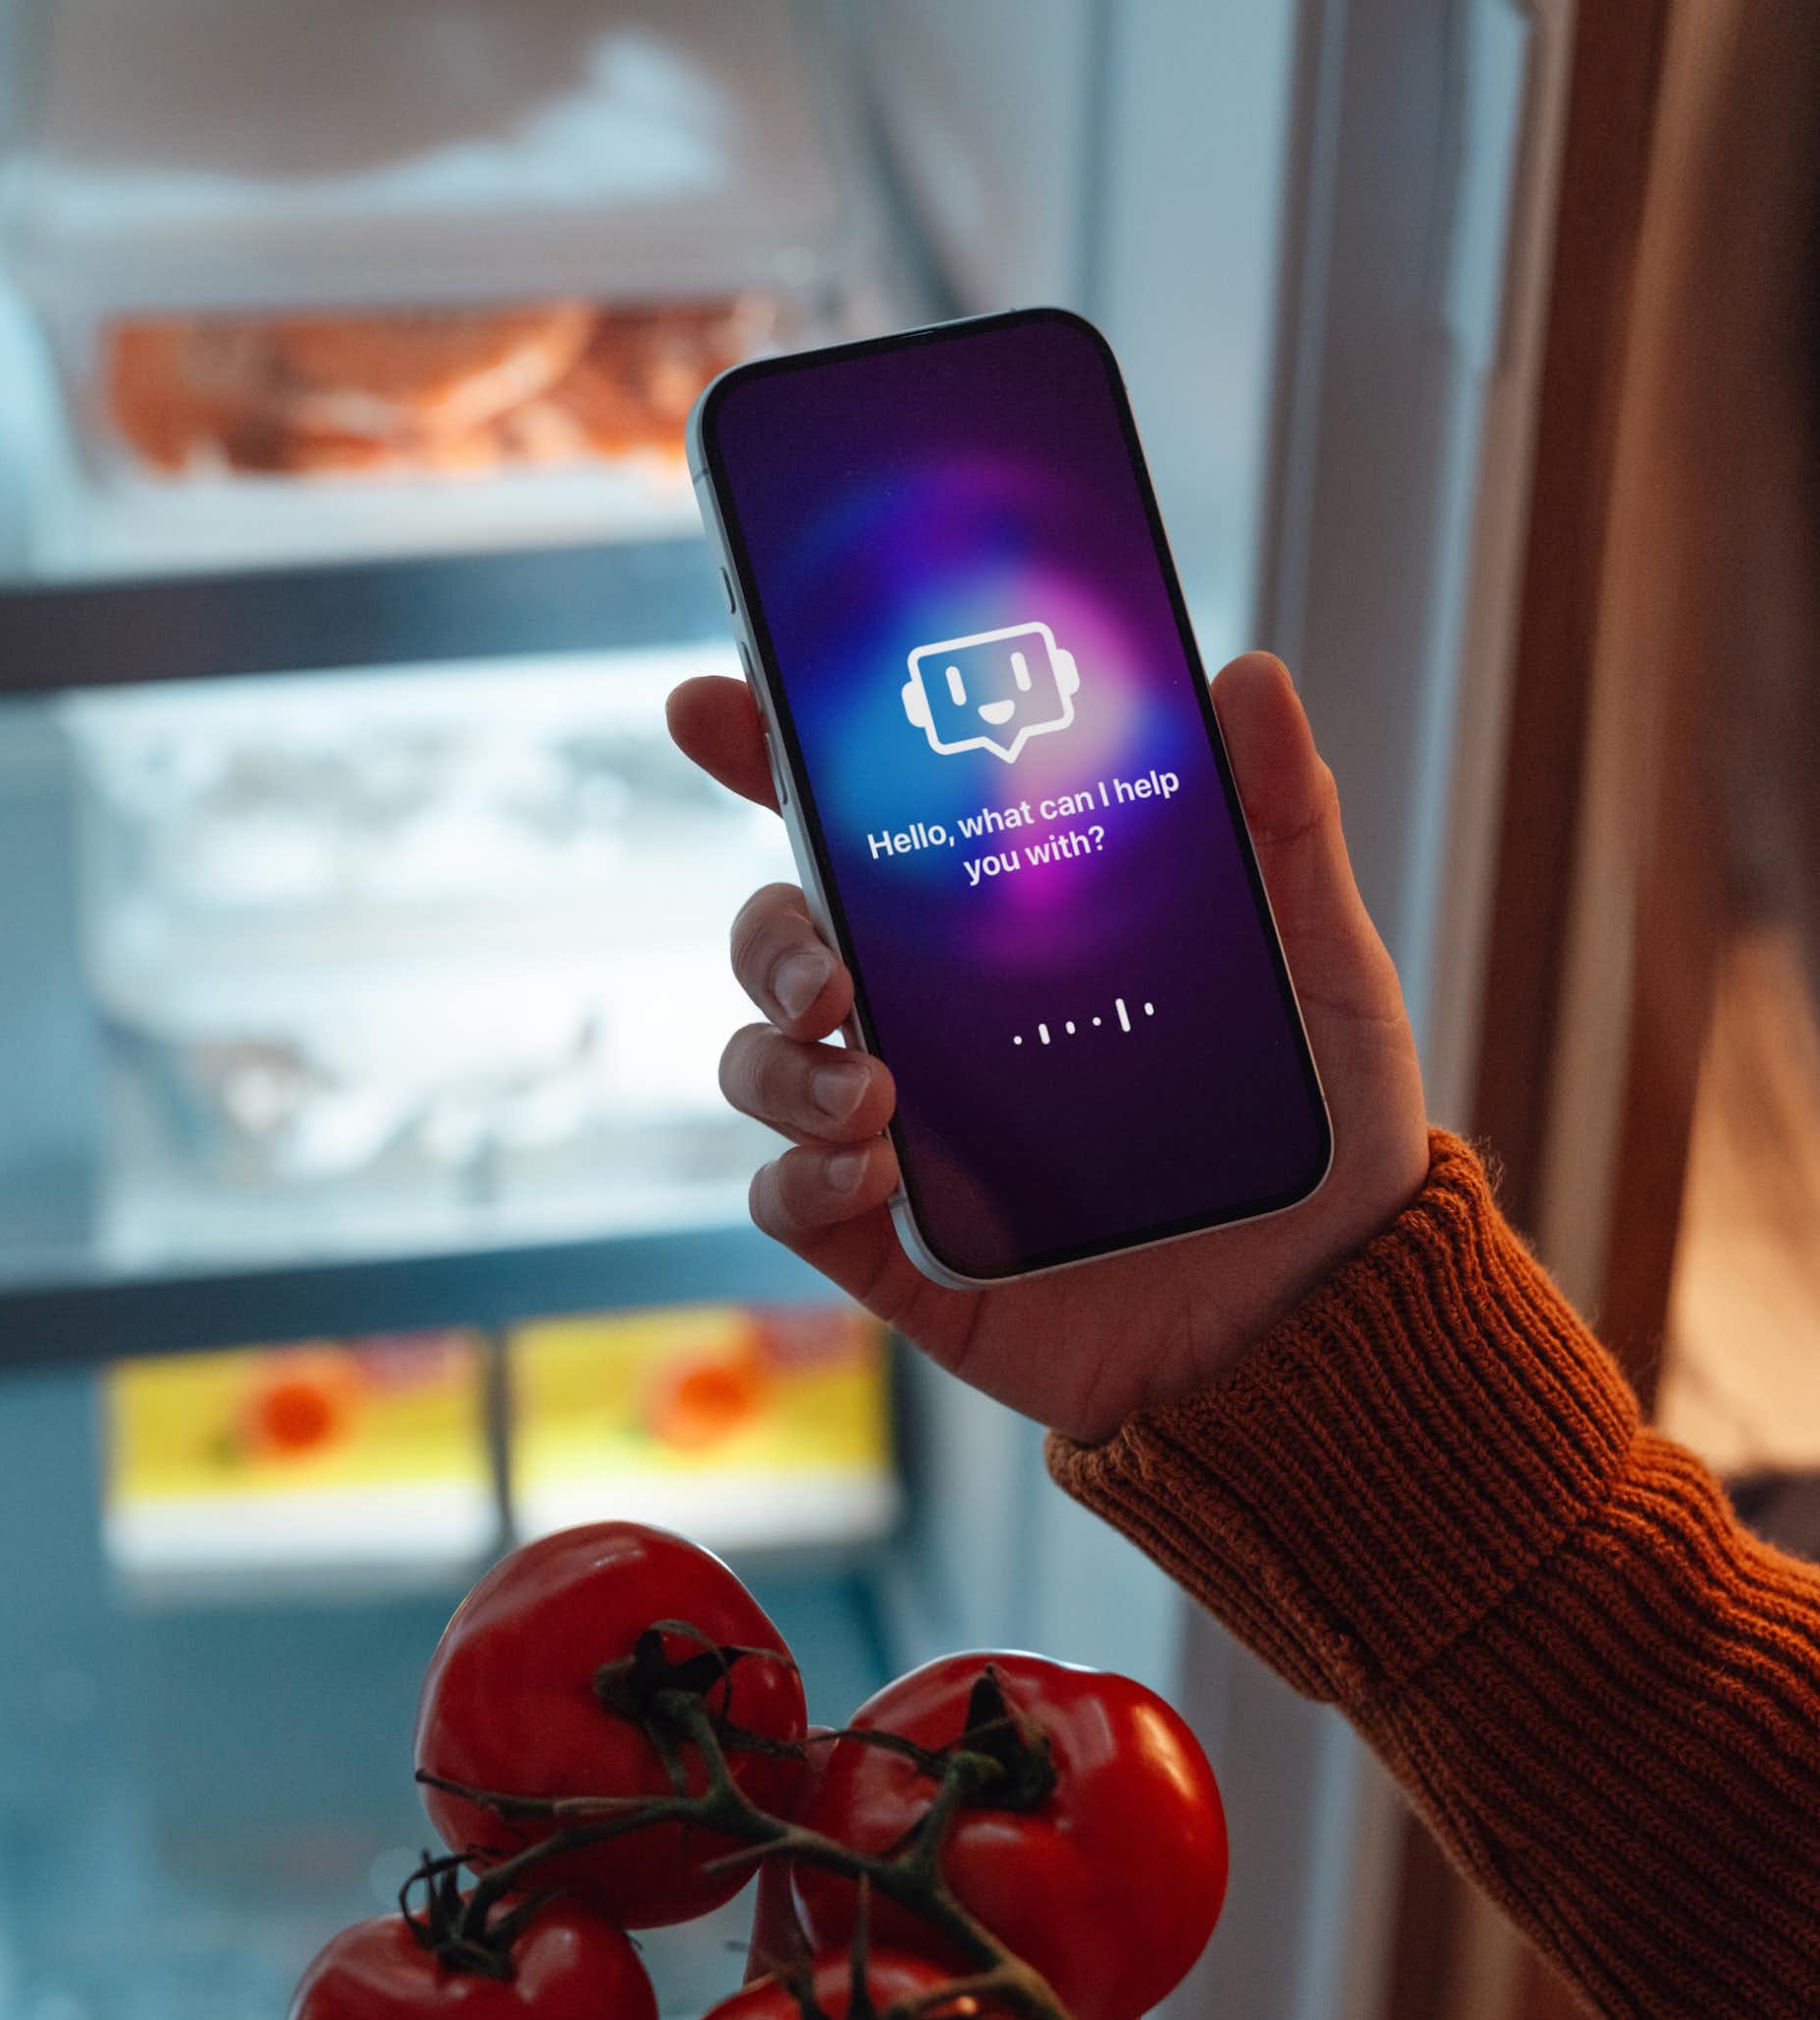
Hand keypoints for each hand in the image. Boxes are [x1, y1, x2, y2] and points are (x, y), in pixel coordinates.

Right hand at [675, 653, 1429, 1440]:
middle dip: (768, 942)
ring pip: (762, 1070)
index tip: (708, 708)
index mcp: (999, 946)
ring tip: (871, 1095)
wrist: (1326, 1326)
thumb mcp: (1319, 971)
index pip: (860, 835)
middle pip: (779, 948)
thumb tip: (1249, 678)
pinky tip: (868, 1170)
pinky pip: (792, 1206)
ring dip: (780, 1069)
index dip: (767, 762)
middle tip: (832, 972)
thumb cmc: (1316, 1142)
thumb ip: (1281, 830)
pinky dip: (800, 1180)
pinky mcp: (903, 1254)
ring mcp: (905, 1141)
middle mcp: (932, 1031)